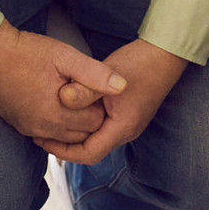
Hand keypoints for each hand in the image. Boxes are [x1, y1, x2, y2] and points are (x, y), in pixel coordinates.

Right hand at [0, 22, 125, 142]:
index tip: (94, 88)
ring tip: (73, 100)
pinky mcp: (21, 127)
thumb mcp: (65, 57)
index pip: (96, 122)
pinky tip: (57, 107)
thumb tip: (122, 87)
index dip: (100, 105)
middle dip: (89, 116)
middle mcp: (45, 129)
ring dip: (74, 123)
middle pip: (83, 133)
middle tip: (86, 94)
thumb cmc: (26, 52)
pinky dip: (57, 126)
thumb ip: (95, 74)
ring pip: (66, 138)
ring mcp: (31, 130)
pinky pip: (48, 136)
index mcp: (58, 114)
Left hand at [36, 39, 186, 164]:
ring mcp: (128, 126)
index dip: (64, 152)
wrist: (165, 55)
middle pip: (91, 151)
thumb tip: (62, 99)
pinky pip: (102, 129)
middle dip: (66, 146)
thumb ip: (84, 89)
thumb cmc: (140, 63)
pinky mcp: (126, 117)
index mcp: (122, 128)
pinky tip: (71, 114)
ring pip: (96, 140)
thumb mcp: (107, 74)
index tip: (44, 141)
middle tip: (42, 134)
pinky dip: (85, 126)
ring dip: (75, 136)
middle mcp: (126, 132)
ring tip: (53, 125)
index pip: (89, 154)